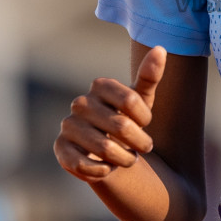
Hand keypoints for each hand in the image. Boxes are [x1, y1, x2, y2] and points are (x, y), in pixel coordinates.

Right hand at [55, 46, 166, 183]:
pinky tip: (107, 168)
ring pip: (105, 149)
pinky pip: (85, 165)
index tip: (145, 123)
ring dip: (124, 159)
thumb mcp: (142, 100)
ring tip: (128, 158)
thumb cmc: (127, 120)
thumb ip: (150, 76)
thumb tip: (160, 48)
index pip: (130, 100)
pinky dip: (103, 171)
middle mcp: (80, 103)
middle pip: (121, 127)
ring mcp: (68, 125)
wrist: (106, 150)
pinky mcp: (60, 148)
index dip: (144, 118)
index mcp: (100, 85)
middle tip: (145, 147)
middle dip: (140, 142)